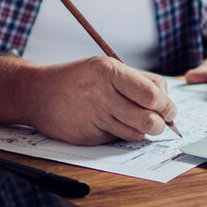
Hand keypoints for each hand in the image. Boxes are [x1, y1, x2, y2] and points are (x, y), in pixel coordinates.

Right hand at [24, 56, 178, 145]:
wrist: (37, 93)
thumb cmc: (78, 79)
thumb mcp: (105, 66)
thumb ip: (137, 82)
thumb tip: (167, 105)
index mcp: (109, 71)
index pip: (152, 95)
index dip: (167, 106)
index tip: (169, 110)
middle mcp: (101, 94)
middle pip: (148, 120)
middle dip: (160, 124)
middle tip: (160, 122)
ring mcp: (93, 117)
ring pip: (135, 133)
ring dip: (141, 130)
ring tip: (133, 120)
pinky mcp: (87, 137)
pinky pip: (117, 140)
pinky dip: (120, 134)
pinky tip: (109, 123)